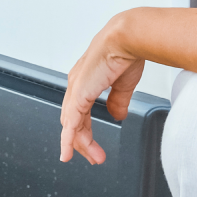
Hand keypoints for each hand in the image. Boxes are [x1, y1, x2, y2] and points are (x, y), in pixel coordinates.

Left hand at [58, 12, 145, 164]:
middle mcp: (77, 85)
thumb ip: (118, 101)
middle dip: (82, 142)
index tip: (94, 147)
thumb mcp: (123, 84)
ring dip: (80, 144)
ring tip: (94, 158)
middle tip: (94, 157)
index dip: (85, 131)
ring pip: (71, 125)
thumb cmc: (127, 51)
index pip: (79, 113)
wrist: (128, 38)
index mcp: (85, 81)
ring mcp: (76, 90)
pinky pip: (70, 123)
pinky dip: (68, 140)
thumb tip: (117, 116)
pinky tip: (68, 152)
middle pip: (72, 121)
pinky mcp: (79, 94)